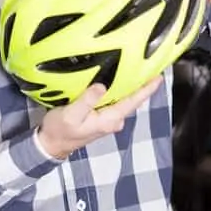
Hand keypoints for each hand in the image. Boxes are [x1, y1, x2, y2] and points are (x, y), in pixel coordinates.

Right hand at [36, 77, 162, 159]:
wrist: (51, 144)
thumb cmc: (60, 130)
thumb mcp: (71, 114)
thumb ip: (87, 100)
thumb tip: (102, 86)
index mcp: (109, 119)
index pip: (132, 102)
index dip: (146, 90)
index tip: (158, 77)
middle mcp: (113, 120)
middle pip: (131, 101)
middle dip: (141, 85)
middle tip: (150, 66)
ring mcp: (108, 120)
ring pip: (123, 100)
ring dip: (131, 87)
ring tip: (138, 69)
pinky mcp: (102, 117)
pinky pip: (115, 101)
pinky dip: (119, 90)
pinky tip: (119, 80)